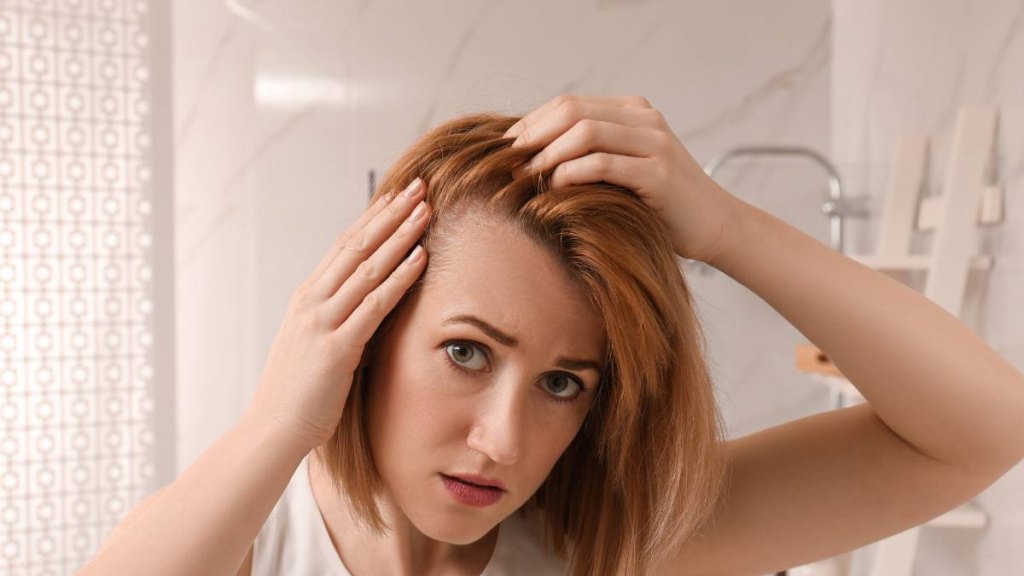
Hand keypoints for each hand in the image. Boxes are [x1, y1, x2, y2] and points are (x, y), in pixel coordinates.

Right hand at [246, 179, 430, 451]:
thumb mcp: (315, 347)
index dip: (372, 219)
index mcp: (307, 299)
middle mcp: (312, 301)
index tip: (395, 196)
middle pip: (356, 245)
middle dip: (390, 213)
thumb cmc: (297, 395)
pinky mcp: (337, 347)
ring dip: (399, 234)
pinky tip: (421, 257)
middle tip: (417, 186)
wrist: (272, 430)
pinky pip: (375, 304)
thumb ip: (338, 323)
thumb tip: (366, 312)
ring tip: (425, 209)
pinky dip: (400, 277)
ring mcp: (322, 322)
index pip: (343, 247)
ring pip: (367, 266)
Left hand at [505, 94, 740, 263]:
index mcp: (632, 111)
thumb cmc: (658, 204)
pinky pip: (603, 164)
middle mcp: (644, 119)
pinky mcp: (658, 173)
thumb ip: (588, 155)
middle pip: (572, 111)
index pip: (568, 104)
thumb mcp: (621, 170)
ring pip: (585, 132)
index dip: (531, 123)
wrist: (713, 225)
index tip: (505, 150)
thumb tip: (527, 158)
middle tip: (507, 163)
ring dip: (547, 154)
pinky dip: (571, 173)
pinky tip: (554, 188)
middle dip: (533, 136)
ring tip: (526, 176)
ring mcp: (654, 143)